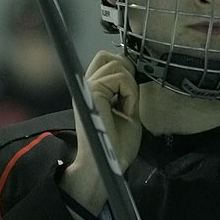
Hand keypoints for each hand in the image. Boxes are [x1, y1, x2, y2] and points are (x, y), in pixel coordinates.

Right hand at [60, 51, 141, 214]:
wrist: (107, 164)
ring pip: (116, 64)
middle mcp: (86, 86)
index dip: (122, 67)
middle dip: (125, 69)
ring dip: (130, 85)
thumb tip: (133, 73)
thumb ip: (127, 93)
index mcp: (92, 91)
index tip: (131, 91)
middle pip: (106, 55)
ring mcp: (87, 88)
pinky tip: (126, 111)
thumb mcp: (127, 112)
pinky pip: (120, 78)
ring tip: (128, 108)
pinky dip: (130, 93)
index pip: (104, 60)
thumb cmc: (116, 145)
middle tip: (130, 95)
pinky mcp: (92, 93)